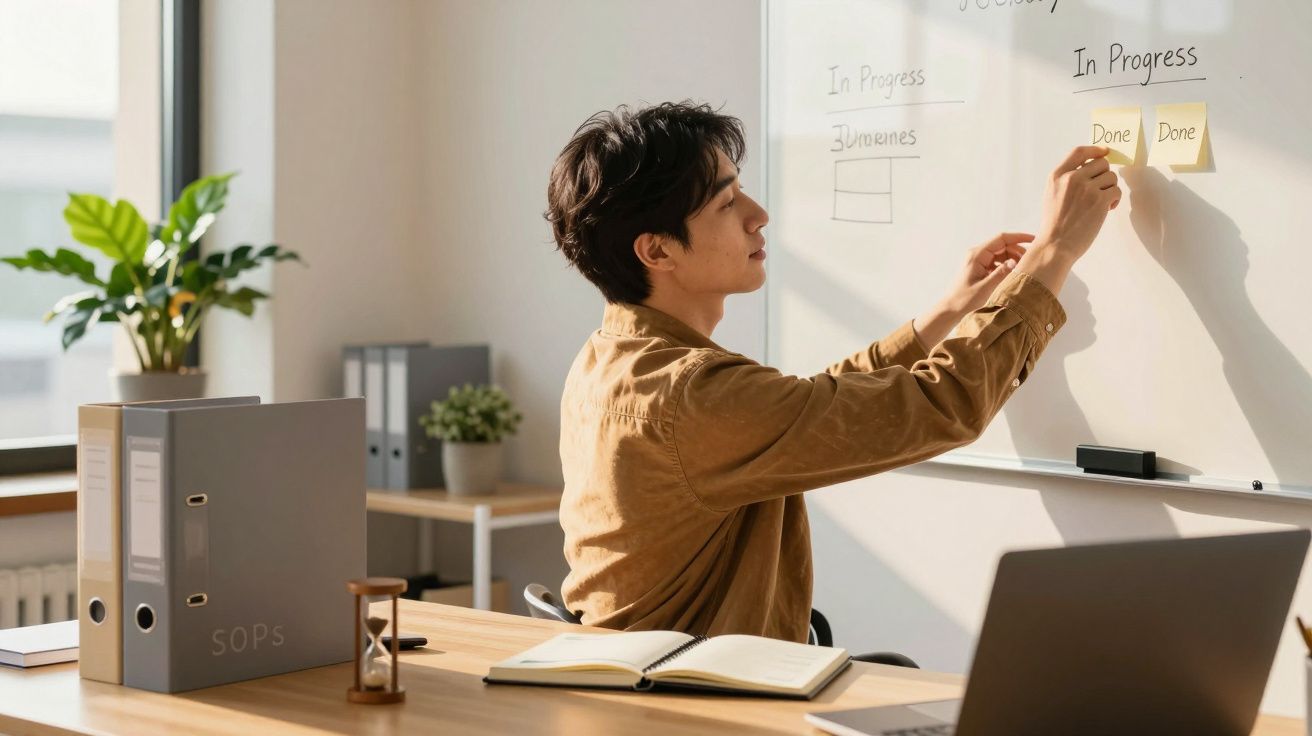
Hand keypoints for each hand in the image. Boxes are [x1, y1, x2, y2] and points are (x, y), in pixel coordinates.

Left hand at [912, 233, 1030, 347]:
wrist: (950, 310)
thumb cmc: (964, 300)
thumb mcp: (985, 288)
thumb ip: (1001, 273)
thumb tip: (1016, 262)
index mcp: (977, 255)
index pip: (1001, 238)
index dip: (1019, 237)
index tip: (1035, 240)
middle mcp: (977, 255)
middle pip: (1003, 245)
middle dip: (1018, 251)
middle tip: (1031, 261)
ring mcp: (978, 262)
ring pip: (1001, 254)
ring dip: (1013, 259)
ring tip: (1024, 269)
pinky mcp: (980, 269)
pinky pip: (997, 263)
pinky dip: (1007, 266)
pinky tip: (1014, 275)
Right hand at [1034, 145, 1121, 263]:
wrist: (1055, 245)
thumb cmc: (1054, 224)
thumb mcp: (1051, 194)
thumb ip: (1066, 179)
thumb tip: (1090, 169)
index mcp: (1057, 175)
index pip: (1079, 152)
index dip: (1095, 149)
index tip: (1104, 151)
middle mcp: (1072, 178)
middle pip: (1101, 163)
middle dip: (1104, 175)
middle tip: (1100, 190)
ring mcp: (1086, 188)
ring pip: (1111, 177)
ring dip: (1110, 189)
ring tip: (1101, 203)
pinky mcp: (1099, 200)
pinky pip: (1116, 191)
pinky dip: (1114, 200)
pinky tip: (1107, 209)